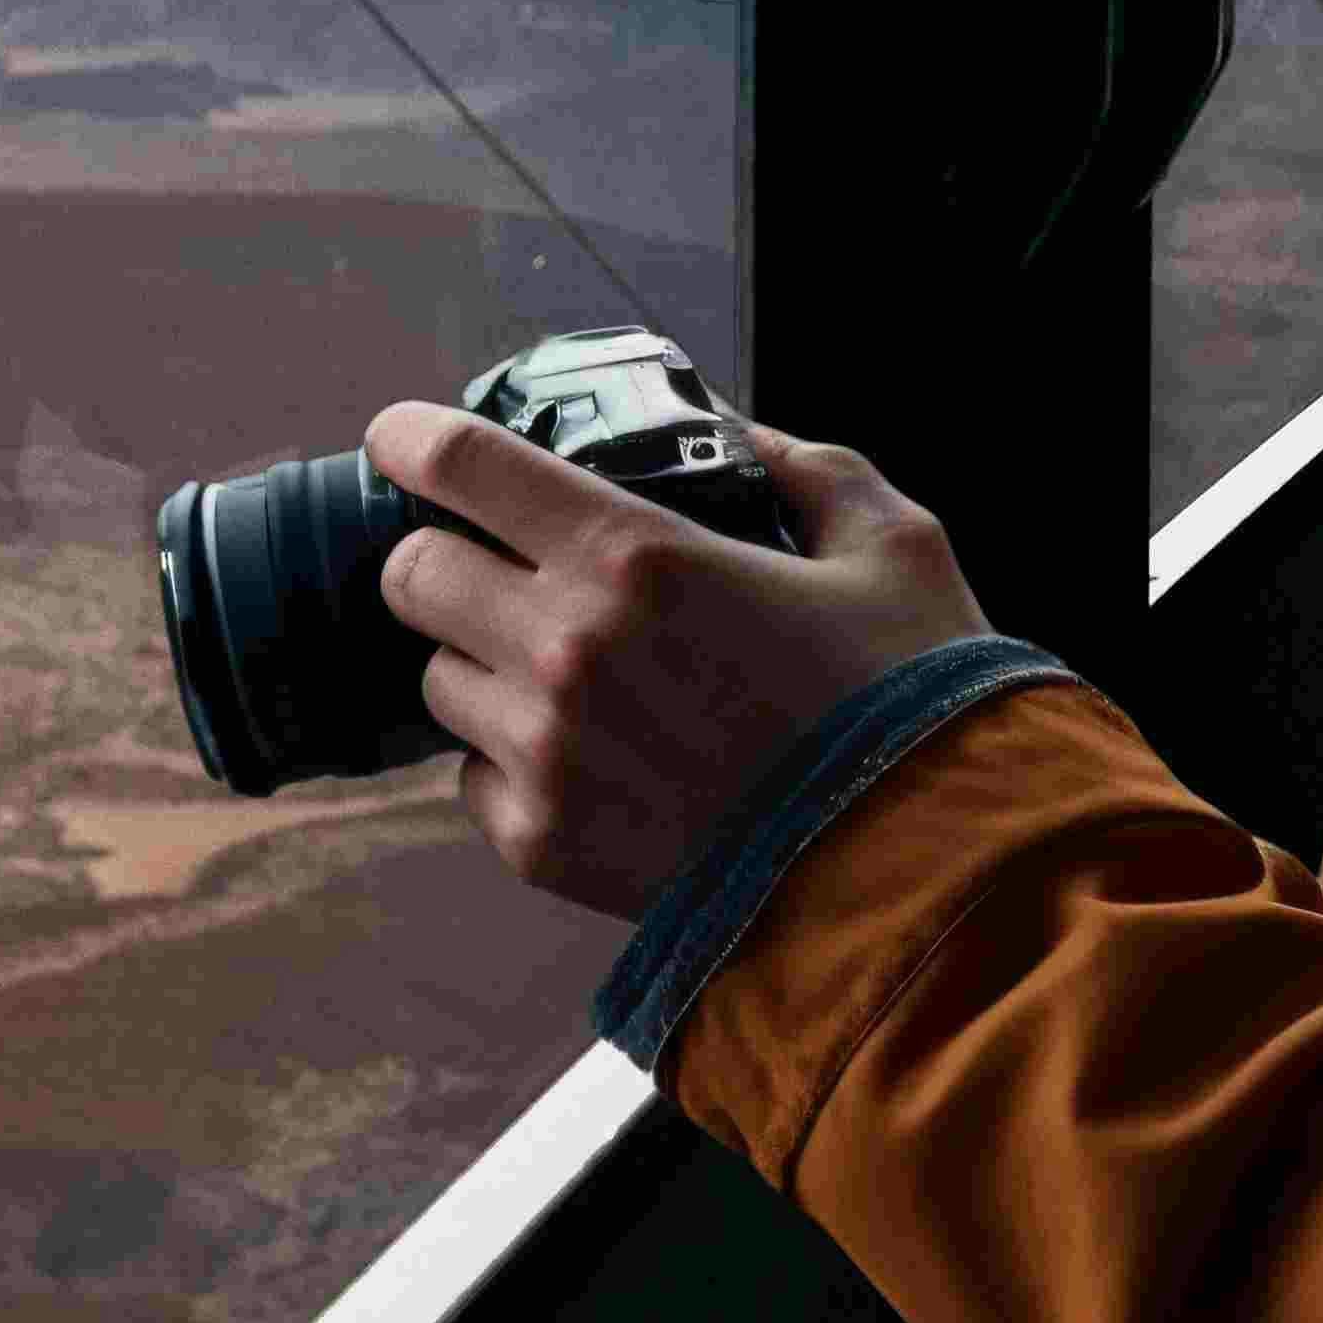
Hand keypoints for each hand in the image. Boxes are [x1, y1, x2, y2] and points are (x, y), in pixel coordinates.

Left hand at [366, 402, 997, 922]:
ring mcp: (542, 756)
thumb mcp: (891, 546)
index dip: (413, 437)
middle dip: (445, 554)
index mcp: (638, 556)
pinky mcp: (540, 846)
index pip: (462, 465)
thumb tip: (740, 437)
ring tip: (569, 674)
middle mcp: (565, 650)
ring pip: (435, 679)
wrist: (917, 886)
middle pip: (412, 572)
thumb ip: (806, 469)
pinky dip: (514, 761)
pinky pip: (473, 780)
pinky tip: (599, 758)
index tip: (405, 437)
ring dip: (481, 661)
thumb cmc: (910, 708)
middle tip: (499, 562)